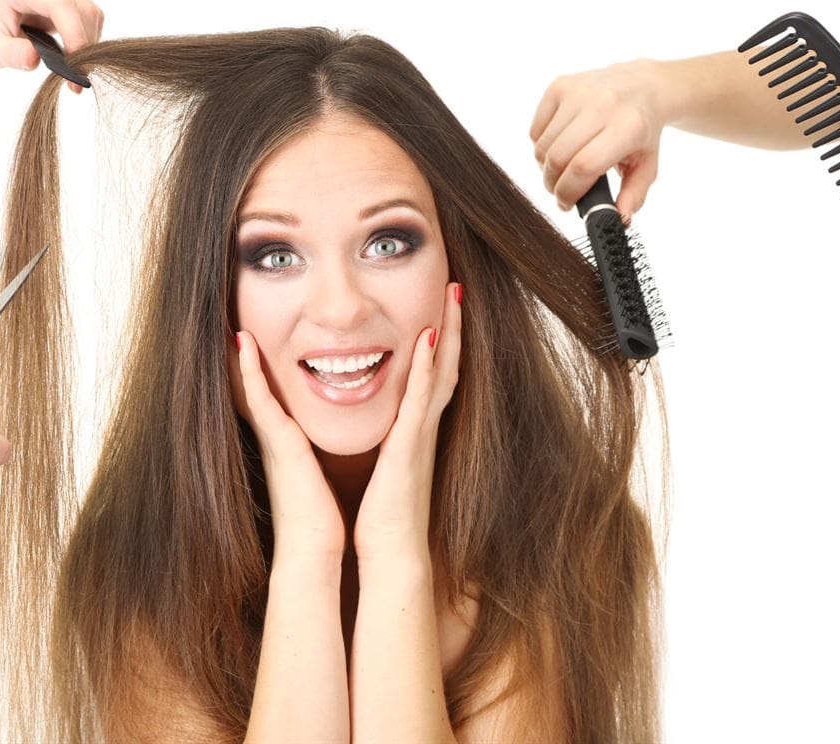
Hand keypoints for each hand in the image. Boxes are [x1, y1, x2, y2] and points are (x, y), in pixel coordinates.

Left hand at [0, 0, 103, 92]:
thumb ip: (11, 54)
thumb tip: (34, 59)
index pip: (61, 4)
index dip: (75, 34)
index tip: (76, 67)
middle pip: (82, 8)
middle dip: (85, 45)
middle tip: (75, 80)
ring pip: (90, 15)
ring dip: (87, 46)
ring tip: (72, 74)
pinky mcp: (62, 2)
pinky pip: (86, 21)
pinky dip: (84, 44)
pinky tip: (71, 63)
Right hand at [231, 331, 347, 563]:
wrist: (316, 548)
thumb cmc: (321, 514)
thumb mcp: (317, 473)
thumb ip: (313, 454)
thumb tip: (320, 443)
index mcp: (284, 439)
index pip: (266, 393)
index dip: (254, 365)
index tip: (245, 334)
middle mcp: (273, 433)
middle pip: (249, 384)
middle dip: (238, 354)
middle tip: (226, 318)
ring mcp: (271, 437)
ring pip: (248, 384)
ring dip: (239, 352)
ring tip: (229, 318)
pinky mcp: (278, 443)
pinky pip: (258, 399)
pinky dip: (248, 371)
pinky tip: (242, 344)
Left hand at [354, 283, 461, 562]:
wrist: (391, 551)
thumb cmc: (385, 517)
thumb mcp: (385, 469)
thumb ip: (387, 446)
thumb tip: (383, 436)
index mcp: (416, 432)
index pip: (434, 377)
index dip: (441, 343)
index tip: (442, 309)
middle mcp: (425, 428)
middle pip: (448, 365)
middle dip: (453, 326)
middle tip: (456, 289)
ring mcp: (422, 434)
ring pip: (443, 372)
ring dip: (448, 333)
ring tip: (452, 296)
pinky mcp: (411, 445)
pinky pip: (423, 398)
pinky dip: (429, 367)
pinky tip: (429, 338)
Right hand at [530, 59, 667, 221]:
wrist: (644, 84)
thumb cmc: (642, 130)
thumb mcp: (647, 165)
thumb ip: (634, 195)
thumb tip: (618, 220)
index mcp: (628, 127)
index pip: (584, 166)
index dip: (568, 192)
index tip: (567, 204)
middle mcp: (602, 105)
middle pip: (558, 159)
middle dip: (553, 185)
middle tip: (562, 191)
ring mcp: (577, 92)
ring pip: (542, 147)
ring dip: (546, 168)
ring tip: (562, 169)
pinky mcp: (559, 86)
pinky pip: (536, 131)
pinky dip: (542, 147)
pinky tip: (560, 145)